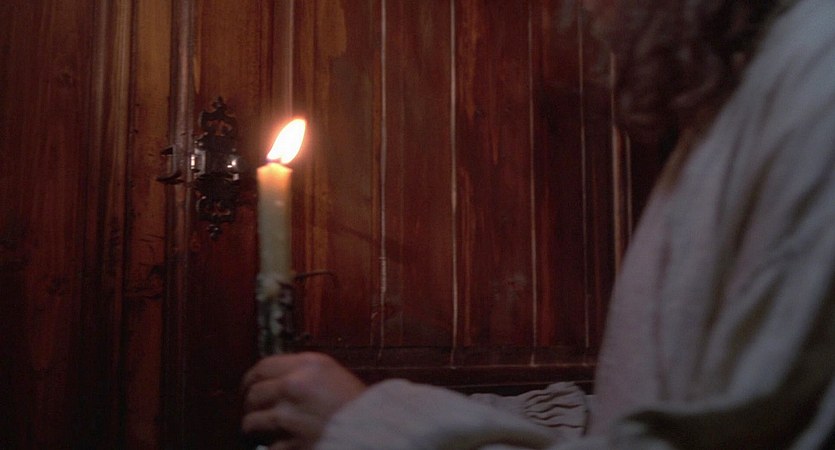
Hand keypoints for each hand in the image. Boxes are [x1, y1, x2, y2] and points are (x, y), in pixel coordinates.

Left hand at [241, 352, 366, 448]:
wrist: (376, 431)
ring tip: (260, 432)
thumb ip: (303, 372)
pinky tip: (277, 445)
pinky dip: (269, 448)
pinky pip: (267, 447)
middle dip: (249, 405)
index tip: (247, 387)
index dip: (250, 379)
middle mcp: (295, 387)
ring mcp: (290, 417)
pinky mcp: (291, 444)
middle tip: (253, 412)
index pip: (262, 367)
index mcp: (307, 365)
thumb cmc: (358, 405)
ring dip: (253, 429)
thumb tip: (273, 379)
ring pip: (252, 422)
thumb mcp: (333, 374)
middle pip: (253, 394)